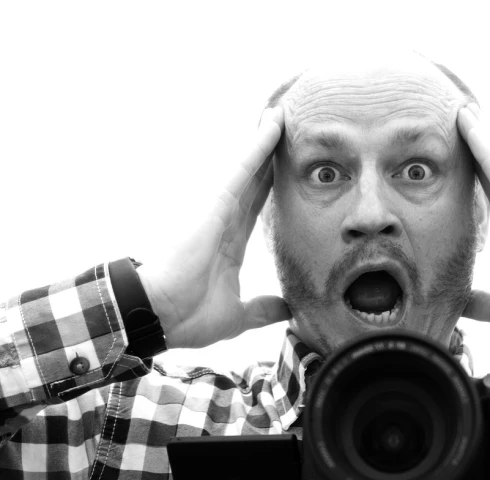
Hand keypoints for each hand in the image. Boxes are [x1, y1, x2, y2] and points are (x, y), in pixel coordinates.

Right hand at [136, 107, 290, 348]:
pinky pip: (241, 171)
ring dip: (266, 140)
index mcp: (232, 243)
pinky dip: (258, 148)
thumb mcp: (237, 315)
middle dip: (271, 155)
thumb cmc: (187, 316)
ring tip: (284, 114)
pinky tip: (273, 127)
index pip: (258, 206)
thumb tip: (286, 309)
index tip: (290, 167)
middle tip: (290, 128)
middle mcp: (226, 221)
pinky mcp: (215, 205)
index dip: (273, 184)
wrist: (160, 317)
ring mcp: (220, 210)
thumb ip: (261, 309)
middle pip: (255, 180)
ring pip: (249, 167)